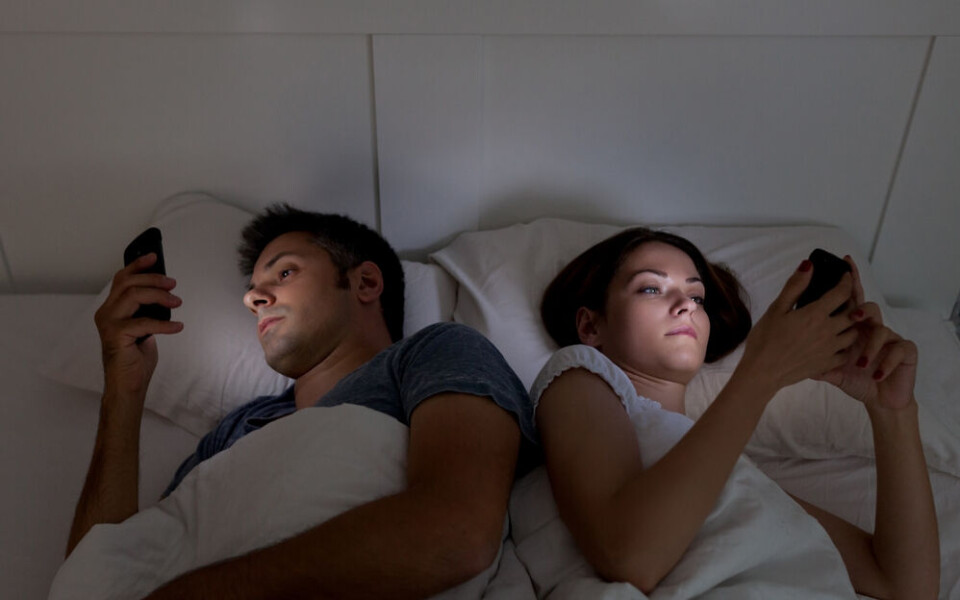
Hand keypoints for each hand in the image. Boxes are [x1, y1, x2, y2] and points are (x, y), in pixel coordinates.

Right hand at [94, 253, 182, 398]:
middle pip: (128, 282)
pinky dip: (164, 324)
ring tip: (177, 302)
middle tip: (173, 284)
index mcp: (112, 308)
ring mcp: (109, 323)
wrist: (127, 385)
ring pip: (134, 295)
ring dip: (160, 296)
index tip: (154, 256)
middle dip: (153, 279)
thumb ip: (146, 310)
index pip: (121, 279)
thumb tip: (164, 293)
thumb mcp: (143, 327)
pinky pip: (144, 322)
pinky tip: (177, 327)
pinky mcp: (115, 335)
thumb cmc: (135, 357)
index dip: (137, 265)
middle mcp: (106, 312)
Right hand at [738, 259, 859, 392]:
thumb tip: (808, 265)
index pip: (841, 293)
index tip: (845, 276)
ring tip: (841, 320)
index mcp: (816, 314)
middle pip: (852, 313)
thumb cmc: (765, 340)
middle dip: (851, 302)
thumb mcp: (776, 309)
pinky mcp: (828, 363)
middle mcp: (828, 330)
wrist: (763, 372)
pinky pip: (845, 352)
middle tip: (843, 298)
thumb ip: (795, 287)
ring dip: (850, 324)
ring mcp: (830, 349)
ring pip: (853, 333)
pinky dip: (844, 345)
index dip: (846, 281)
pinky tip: (835, 342)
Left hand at [815, 257, 916, 409]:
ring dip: (871, 346)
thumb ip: (817, 360)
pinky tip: (877, 374)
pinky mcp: (904, 352)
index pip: (849, 300)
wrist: (879, 399)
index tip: (844, 263)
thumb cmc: (854, 379)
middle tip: (853, 315)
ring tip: (860, 362)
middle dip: (862, 309)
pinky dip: (886, 362)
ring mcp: (889, 339)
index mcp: (852, 328)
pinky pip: (898, 350)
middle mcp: (871, 329)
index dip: (848, 282)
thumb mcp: (830, 368)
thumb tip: (796, 349)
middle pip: (868, 309)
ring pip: (881, 330)